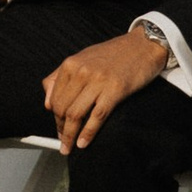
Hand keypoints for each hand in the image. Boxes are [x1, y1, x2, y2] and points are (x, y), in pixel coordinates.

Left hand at [41, 25, 167, 150]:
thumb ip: (61, 77)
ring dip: (70, 136)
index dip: (54, 117)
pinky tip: (83, 143)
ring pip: (76, 115)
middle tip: (63, 141)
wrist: (144, 45)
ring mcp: (98, 81)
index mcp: (70, 64)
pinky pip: (96, 116)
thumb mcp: (83, 59)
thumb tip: (48, 103)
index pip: (54, 98)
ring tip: (69, 147)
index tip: (58, 128)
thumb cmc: (115, 54)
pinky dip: (88, 133)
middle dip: (60, 129)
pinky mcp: (115, 90)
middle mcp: (81, 72)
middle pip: (62, 108)